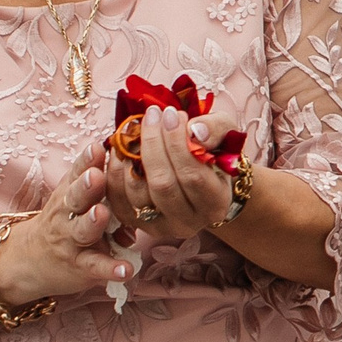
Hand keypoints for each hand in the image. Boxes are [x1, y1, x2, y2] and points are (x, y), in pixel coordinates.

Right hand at [0, 146, 139, 305]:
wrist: (29, 259)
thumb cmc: (65, 221)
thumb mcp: (76, 198)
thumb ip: (102, 182)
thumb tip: (136, 164)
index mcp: (71, 192)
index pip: (78, 172)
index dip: (87, 160)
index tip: (97, 147)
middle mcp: (67, 213)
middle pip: (76, 197)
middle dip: (86, 186)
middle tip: (96, 176)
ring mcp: (71, 240)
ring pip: (82, 230)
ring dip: (92, 222)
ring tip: (102, 214)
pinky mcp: (79, 265)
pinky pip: (96, 266)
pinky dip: (111, 268)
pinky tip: (126, 270)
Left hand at [105, 106, 239, 242]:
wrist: (203, 178)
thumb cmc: (214, 153)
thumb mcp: (225, 135)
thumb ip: (215, 130)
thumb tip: (194, 131)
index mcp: (216, 204)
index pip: (193, 176)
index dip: (178, 144)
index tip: (171, 114)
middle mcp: (189, 223)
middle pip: (163, 184)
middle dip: (153, 144)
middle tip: (151, 115)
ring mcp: (160, 227)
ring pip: (137, 193)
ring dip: (131, 155)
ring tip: (135, 128)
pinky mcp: (137, 224)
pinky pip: (118, 199)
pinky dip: (116, 170)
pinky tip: (121, 147)